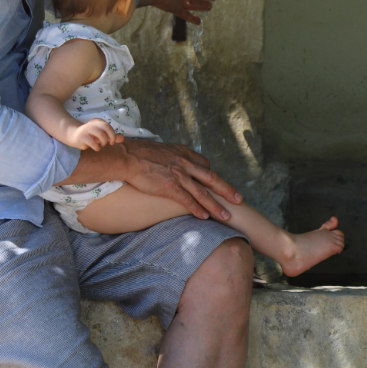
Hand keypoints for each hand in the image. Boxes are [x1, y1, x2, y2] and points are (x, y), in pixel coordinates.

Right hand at [71, 119, 124, 151]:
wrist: (74, 135)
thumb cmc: (90, 135)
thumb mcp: (101, 135)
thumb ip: (111, 136)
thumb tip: (122, 138)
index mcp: (98, 122)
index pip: (108, 126)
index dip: (113, 135)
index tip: (112, 142)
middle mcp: (93, 124)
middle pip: (106, 127)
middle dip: (111, 137)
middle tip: (110, 143)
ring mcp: (87, 130)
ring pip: (100, 134)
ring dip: (104, 142)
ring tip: (102, 145)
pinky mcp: (82, 137)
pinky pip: (92, 142)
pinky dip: (97, 147)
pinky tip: (96, 148)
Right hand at [119, 139, 240, 221]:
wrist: (128, 157)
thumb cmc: (142, 154)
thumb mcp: (164, 150)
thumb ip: (175, 157)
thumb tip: (177, 163)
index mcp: (184, 153)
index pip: (205, 164)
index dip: (212, 176)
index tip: (219, 185)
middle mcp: (185, 163)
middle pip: (211, 178)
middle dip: (226, 190)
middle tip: (239, 199)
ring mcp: (178, 175)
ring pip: (202, 192)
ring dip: (216, 205)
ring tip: (226, 216)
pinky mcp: (169, 186)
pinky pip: (187, 200)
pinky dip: (197, 209)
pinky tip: (205, 217)